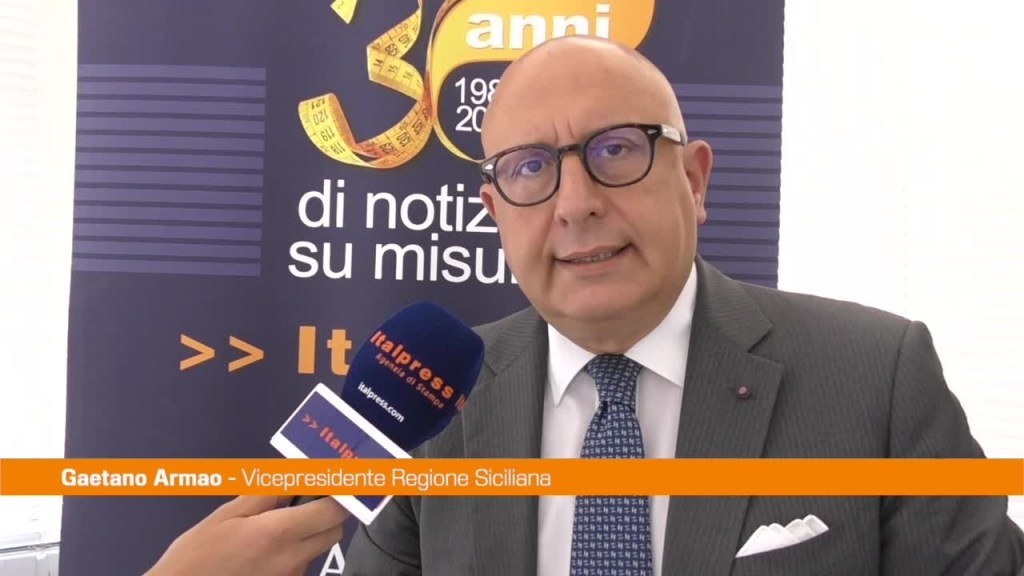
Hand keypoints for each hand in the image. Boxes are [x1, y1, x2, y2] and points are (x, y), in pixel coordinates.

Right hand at [144, 495, 348, 575]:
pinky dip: (296, 550)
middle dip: (327, 512)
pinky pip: (301, 564)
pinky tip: (268, 546)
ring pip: (318, 548)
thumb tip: (296, 476)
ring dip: (310, 532)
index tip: (336, 480)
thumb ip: (267, 493)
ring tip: (278, 523)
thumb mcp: (228, 514)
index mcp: (278, 533)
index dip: (339, 492)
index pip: (333, 510)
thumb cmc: (196, 555)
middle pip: (333, 530)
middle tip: (306, 498)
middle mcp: (292, 559)